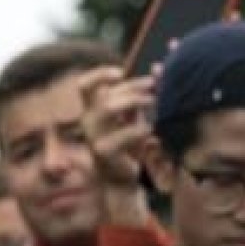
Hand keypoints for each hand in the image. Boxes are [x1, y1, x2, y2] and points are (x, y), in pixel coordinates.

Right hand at [77, 66, 154, 188]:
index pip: (85, 85)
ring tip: (155, 101)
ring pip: (107, 107)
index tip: (121, 73)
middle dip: (132, 87)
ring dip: (134, 100)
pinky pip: (124, 133)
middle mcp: (87, 120)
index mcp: (91, 109)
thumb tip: (159, 68)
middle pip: (105, 92)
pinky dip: (141, 127)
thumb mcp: (134, 114)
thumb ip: (142, 93)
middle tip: (154, 86)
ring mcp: (93, 136)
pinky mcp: (103, 152)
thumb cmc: (129, 141)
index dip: (100, 75)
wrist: (122, 177)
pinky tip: (154, 129)